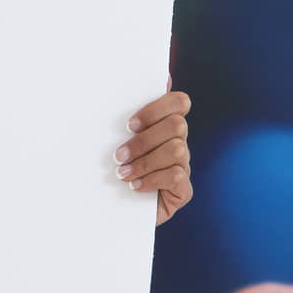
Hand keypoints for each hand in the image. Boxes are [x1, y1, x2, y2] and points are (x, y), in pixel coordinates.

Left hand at [114, 76, 192, 225]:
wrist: (109, 209)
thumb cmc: (109, 167)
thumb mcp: (109, 140)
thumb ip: (117, 112)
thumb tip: (135, 83)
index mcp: (162, 125)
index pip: (179, 102)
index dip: (157, 109)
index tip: (129, 124)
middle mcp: (177, 142)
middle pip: (177, 125)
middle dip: (144, 141)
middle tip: (118, 155)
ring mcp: (183, 166)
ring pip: (177, 150)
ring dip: (144, 162)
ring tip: (121, 173)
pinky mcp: (183, 190)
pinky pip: (177, 176)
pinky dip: (152, 180)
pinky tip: (134, 187)